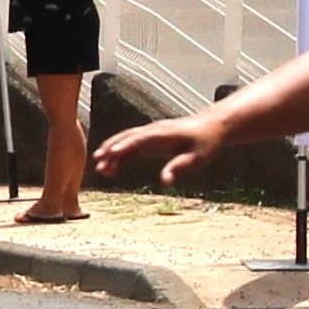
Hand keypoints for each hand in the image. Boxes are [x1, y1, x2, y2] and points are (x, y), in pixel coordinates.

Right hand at [92, 114, 221, 185]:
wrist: (211, 126)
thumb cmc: (205, 142)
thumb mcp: (197, 158)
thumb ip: (179, 167)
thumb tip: (165, 181)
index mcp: (164, 134)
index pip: (140, 138)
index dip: (125, 145)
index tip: (111, 153)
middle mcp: (153, 131)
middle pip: (127, 137)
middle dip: (111, 147)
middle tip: (97, 160)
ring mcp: (150, 134)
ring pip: (125, 141)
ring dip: (111, 152)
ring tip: (100, 168)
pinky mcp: (150, 140)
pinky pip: (130, 147)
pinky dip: (119, 157)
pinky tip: (111, 170)